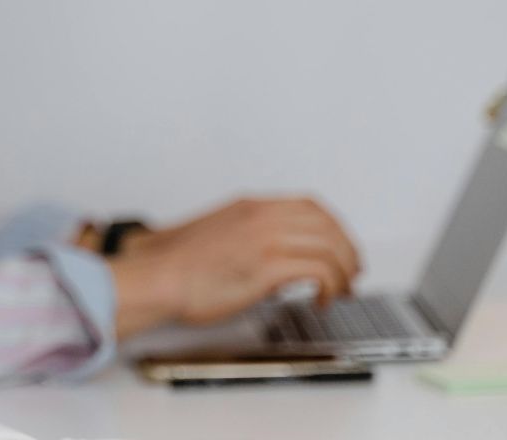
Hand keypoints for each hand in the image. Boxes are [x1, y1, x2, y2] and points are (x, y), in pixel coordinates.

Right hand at [106, 196, 360, 336]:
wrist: (156, 277)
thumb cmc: (178, 266)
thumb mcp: (219, 234)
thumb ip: (249, 237)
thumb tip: (271, 259)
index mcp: (250, 206)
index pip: (310, 206)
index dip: (333, 228)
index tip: (339, 248)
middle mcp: (262, 216)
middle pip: (327, 224)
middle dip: (347, 250)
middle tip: (350, 273)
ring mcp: (266, 239)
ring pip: (330, 246)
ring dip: (343, 271)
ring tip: (341, 290)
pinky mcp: (267, 266)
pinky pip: (320, 270)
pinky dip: (331, 286)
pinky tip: (322, 300)